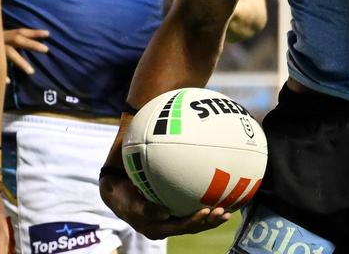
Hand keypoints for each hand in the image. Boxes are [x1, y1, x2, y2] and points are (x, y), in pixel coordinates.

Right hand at [3, 28, 49, 74]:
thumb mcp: (0, 40)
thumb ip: (12, 43)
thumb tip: (29, 47)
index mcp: (4, 35)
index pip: (21, 32)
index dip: (34, 33)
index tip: (48, 34)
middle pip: (16, 40)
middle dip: (32, 44)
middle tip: (46, 49)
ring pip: (7, 53)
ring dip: (20, 62)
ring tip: (31, 72)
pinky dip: (2, 74)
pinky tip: (9, 82)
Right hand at [99, 120, 231, 238]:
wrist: (123, 182)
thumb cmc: (122, 166)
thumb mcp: (119, 159)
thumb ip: (128, 148)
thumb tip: (135, 121)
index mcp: (134, 210)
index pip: (144, 216)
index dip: (153, 214)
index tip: (164, 212)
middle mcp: (151, 222)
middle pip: (173, 227)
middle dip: (192, 222)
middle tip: (208, 211)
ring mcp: (165, 223)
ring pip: (187, 226)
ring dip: (207, 222)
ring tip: (225, 212)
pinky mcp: (177, 219)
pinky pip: (194, 217)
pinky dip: (210, 213)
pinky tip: (230, 203)